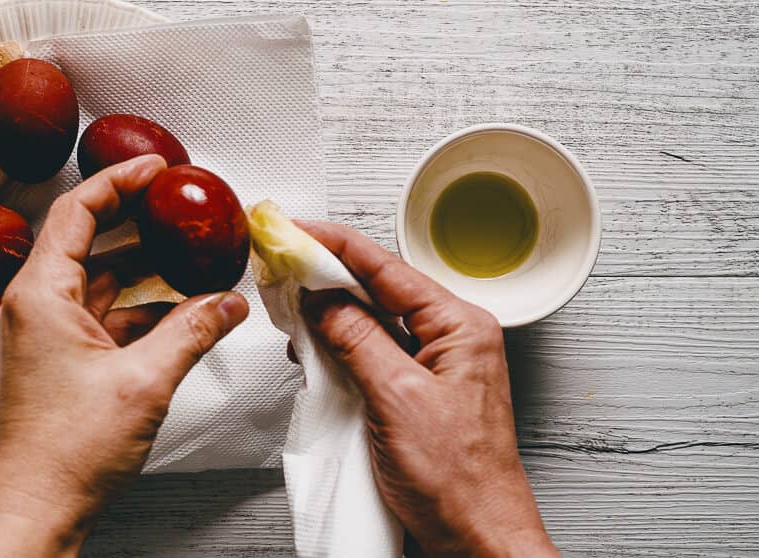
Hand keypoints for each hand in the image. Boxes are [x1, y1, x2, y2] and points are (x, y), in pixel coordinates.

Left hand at [0, 155, 249, 557]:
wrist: (34, 515)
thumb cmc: (64, 456)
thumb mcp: (145, 382)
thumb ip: (193, 331)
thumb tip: (229, 302)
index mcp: (40, 295)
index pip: (78, 210)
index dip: (120, 180)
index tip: (158, 167)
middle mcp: (35, 307)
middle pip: (89, 240)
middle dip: (138, 221)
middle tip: (179, 205)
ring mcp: (45, 335)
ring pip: (101, 283)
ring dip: (146, 272)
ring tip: (193, 260)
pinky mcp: (58, 361)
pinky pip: (103, 318)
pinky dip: (140, 311)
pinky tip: (181, 315)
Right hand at [297, 221, 557, 557]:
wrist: (476, 539)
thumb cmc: (459, 482)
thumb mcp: (397, 398)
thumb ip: (357, 340)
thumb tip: (323, 300)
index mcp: (460, 326)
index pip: (387, 267)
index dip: (336, 245)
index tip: (296, 231)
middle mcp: (450, 339)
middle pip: (378, 289)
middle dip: (327, 277)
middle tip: (282, 266)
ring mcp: (432, 366)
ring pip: (371, 322)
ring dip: (330, 317)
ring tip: (291, 310)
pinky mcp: (414, 393)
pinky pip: (371, 355)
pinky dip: (339, 350)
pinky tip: (314, 352)